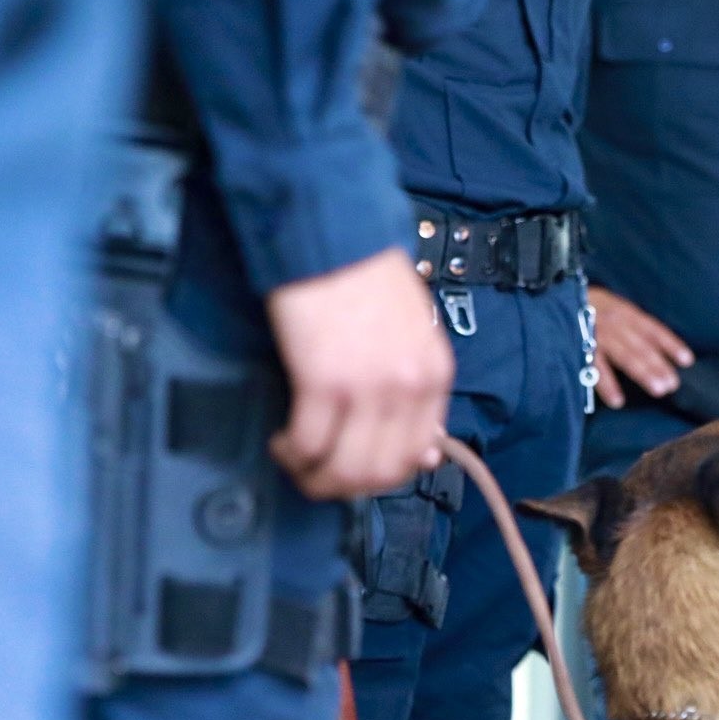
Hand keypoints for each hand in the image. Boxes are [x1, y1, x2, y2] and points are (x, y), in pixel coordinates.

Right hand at [265, 247, 451, 497]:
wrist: (331, 233)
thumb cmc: (365, 277)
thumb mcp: (412, 335)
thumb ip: (417, 392)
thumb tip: (424, 454)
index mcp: (435, 375)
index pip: (418, 456)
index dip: (381, 476)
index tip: (355, 472)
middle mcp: (408, 387)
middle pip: (380, 473)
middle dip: (343, 486)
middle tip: (318, 475)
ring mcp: (368, 388)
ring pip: (344, 469)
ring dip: (314, 476)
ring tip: (296, 459)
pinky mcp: (324, 382)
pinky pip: (308, 445)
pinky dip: (292, 453)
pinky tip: (284, 441)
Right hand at [588, 285, 692, 408]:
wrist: (548, 299)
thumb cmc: (581, 309)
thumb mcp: (607, 307)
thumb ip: (626, 324)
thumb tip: (649, 348)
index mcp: (621, 310)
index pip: (651, 328)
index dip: (669, 343)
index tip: (687, 360)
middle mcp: (612, 320)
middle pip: (640, 344)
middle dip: (658, 364)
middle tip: (672, 384)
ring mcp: (595, 333)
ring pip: (624, 354)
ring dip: (642, 372)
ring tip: (658, 390)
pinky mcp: (577, 345)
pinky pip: (594, 367)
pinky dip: (606, 384)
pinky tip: (617, 401)